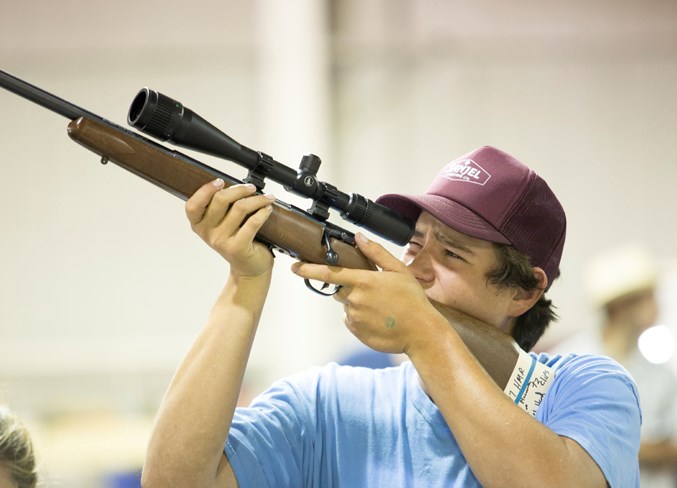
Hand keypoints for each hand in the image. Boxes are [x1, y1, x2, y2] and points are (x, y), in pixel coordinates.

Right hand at [185, 179, 274, 277]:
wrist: (248, 268)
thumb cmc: (236, 242)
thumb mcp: (221, 225)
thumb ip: (220, 207)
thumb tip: (235, 185)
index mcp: (198, 225)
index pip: (193, 205)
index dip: (205, 190)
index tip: (220, 181)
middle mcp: (207, 233)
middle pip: (220, 200)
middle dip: (239, 189)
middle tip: (251, 188)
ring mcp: (221, 241)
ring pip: (240, 208)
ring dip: (257, 199)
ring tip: (266, 198)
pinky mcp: (237, 247)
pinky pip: (252, 222)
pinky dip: (263, 212)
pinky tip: (267, 209)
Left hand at [291, 233, 439, 353]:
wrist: (420, 332)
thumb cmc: (412, 300)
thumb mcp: (398, 270)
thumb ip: (375, 253)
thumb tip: (358, 238)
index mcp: (363, 281)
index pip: (329, 273)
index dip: (308, 270)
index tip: (295, 267)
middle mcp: (354, 300)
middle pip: (340, 289)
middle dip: (351, 287)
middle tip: (375, 292)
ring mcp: (354, 317)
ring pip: (347, 305)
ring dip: (358, 303)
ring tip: (381, 307)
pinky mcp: (356, 331)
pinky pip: (351, 320)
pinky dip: (361, 317)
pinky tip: (378, 318)